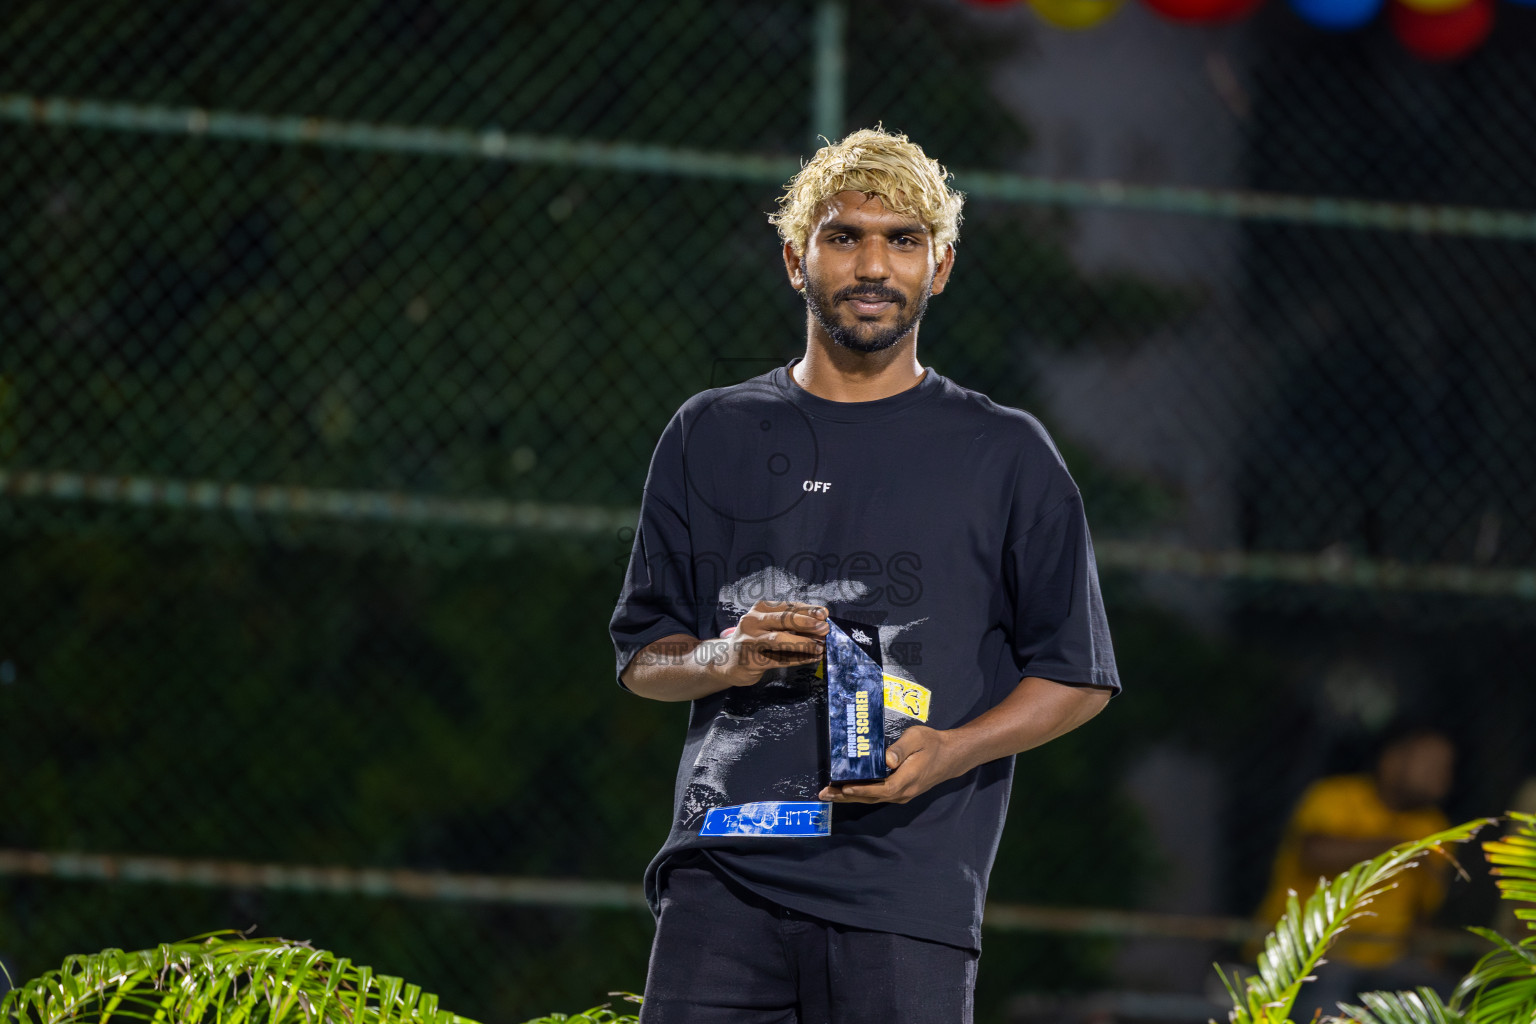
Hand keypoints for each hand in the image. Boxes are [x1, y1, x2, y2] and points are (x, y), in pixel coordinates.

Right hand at [705, 599, 827, 687]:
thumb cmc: (753, 640)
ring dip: (803, 643)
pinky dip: (798, 659)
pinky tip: (812, 658)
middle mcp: (752, 622)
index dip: (807, 609)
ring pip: (780, 640)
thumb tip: (820, 621)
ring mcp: (750, 641)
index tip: (824, 613)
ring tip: (820, 646)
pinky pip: (779, 659)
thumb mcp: (767, 625)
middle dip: (806, 623)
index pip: (786, 606)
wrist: (725, 661)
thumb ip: (789, 622)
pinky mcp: (751, 661)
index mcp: (759, 609)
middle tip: (824, 628)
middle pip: (783, 620)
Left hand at [817, 725, 962, 804]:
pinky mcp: (901, 792)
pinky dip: (860, 795)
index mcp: (908, 779)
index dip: (862, 789)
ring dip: (850, 797)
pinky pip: (877, 796)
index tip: (843, 787)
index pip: (882, 789)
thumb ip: (901, 749)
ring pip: (873, 799)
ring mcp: (903, 795)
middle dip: (847, 796)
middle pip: (872, 798)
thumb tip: (887, 760)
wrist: (950, 757)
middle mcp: (904, 792)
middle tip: (824, 795)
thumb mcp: (918, 738)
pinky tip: (847, 792)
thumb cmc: (932, 743)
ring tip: (829, 795)